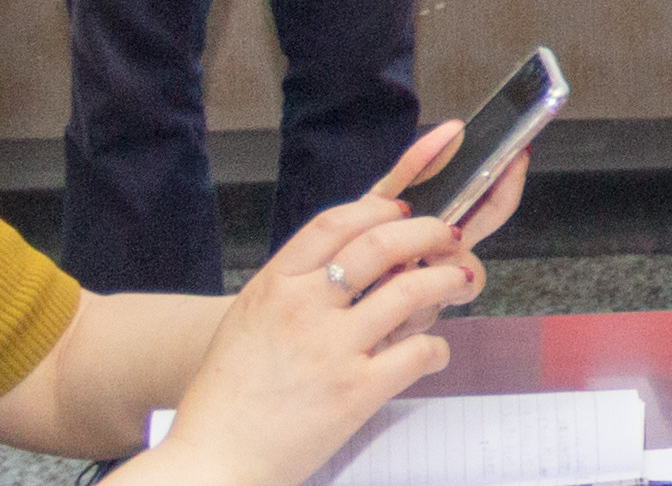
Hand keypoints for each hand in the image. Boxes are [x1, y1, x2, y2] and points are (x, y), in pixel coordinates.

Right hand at [144, 127, 488, 483]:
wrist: (210, 463)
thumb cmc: (226, 400)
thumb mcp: (247, 324)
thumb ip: (292, 291)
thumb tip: (347, 264)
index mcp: (273, 288)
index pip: (335, 224)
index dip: (379, 210)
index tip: (403, 212)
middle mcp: (303, 308)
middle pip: (383, 244)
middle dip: (428, 233)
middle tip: (449, 239)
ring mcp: (332, 348)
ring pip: (413, 290)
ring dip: (448, 281)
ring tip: (461, 282)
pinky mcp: (356, 391)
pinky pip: (418, 352)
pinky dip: (437, 348)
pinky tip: (434, 353)